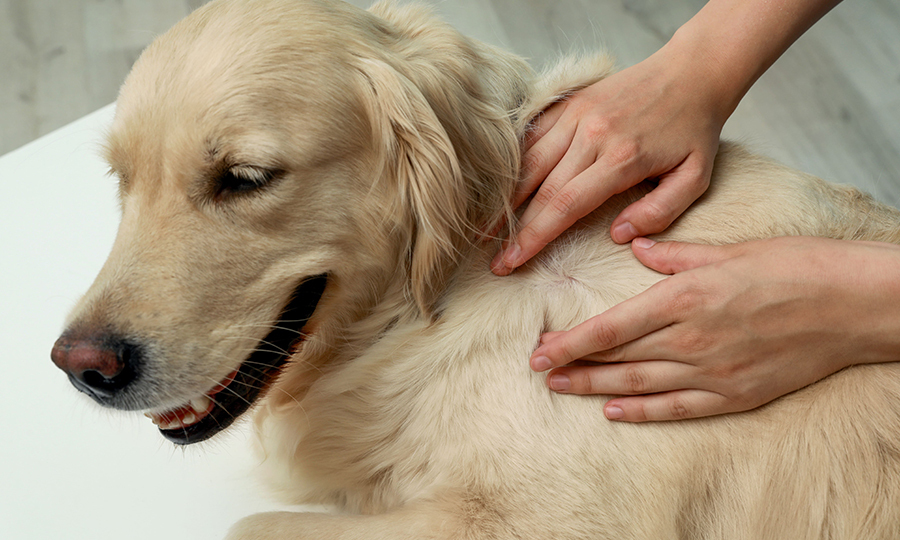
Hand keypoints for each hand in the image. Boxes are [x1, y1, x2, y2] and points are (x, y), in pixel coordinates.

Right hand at [490, 44, 725, 275]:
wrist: (693, 72)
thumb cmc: (695, 130)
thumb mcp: (695, 178)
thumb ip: (660, 212)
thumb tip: (618, 236)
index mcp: (621, 158)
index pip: (565, 205)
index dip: (534, 237)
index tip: (512, 261)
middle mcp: (592, 134)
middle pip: (540, 189)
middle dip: (514, 229)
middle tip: (495, 260)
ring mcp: (577, 115)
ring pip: (529, 162)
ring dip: (505, 199)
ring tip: (486, 228)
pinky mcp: (570, 103)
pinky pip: (533, 136)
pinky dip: (514, 163)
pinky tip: (502, 188)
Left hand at [530, 236, 899, 421]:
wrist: (850, 304)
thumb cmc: (792, 267)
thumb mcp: (727, 250)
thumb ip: (674, 255)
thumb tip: (636, 247)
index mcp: (685, 298)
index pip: (611, 326)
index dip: (571, 342)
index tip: (539, 350)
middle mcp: (691, 339)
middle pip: (618, 357)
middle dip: (574, 364)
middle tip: (540, 370)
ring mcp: (712, 372)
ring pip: (639, 384)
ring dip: (596, 388)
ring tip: (563, 389)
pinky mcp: (734, 395)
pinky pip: (678, 408)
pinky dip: (643, 411)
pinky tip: (614, 411)